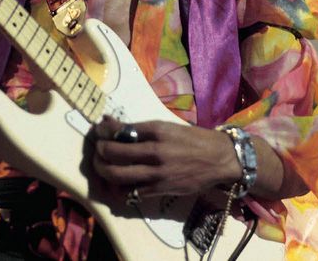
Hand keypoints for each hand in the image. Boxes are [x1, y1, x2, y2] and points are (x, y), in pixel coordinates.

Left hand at [91, 116, 239, 198]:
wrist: (220, 159)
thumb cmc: (193, 139)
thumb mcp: (167, 127)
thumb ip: (141, 129)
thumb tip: (113, 126)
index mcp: (156, 130)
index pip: (120, 129)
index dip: (103, 130)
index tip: (99, 131)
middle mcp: (155, 151)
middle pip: (113, 152)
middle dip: (98, 151)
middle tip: (97, 150)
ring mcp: (157, 172)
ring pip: (117, 175)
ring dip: (103, 170)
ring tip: (101, 166)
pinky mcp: (162, 189)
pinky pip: (132, 192)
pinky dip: (119, 189)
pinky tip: (117, 184)